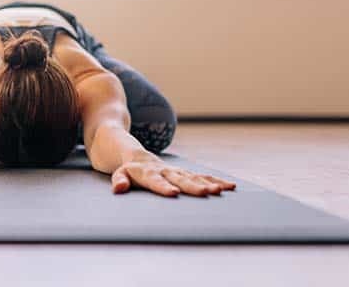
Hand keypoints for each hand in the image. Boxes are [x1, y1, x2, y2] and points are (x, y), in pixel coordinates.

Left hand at [111, 155, 235, 196]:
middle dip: (194, 186)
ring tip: (222, 190)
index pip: (156, 181)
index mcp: (148, 173)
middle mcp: (166, 171)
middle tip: (207, 193)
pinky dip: (216, 181)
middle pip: (181, 179)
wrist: (138, 155)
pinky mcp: (186, 173)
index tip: (173, 193)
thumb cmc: (129, 170)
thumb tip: (118, 189)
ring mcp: (178, 171)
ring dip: (209, 183)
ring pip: (195, 177)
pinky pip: (203, 176)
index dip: (163, 187)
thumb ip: (120, 181)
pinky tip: (230, 186)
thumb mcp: (119, 174)